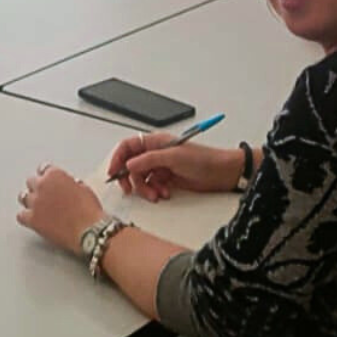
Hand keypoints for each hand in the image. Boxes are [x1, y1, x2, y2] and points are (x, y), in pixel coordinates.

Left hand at [16, 164, 103, 253]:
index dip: (47, 175)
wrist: (89, 230)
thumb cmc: (89, 211)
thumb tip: (68, 186)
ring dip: (29, 200)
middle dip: (37, 187)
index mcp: (55, 175)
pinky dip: (25, 217)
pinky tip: (30, 219)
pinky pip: (20, 216)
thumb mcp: (84, 189)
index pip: (44, 168)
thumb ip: (70, 184)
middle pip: (31, 181)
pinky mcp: (32, 220)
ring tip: (35, 205)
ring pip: (23, 197)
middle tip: (43, 193)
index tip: (48, 179)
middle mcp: (42, 186)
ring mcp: (35, 203)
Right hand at [108, 134, 242, 201]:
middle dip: (131, 179)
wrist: (223, 173)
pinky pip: (152, 186)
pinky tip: (165, 193)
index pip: (128, 147)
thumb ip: (149, 159)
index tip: (114, 173)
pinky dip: (155, 192)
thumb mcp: (174, 157)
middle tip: (131, 190)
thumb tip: (129, 163)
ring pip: (141, 178)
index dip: (118, 158)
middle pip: (132, 165)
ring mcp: (162, 167)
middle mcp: (156, 153)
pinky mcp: (168, 180)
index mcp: (155, 142)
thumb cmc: (204, 159)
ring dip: (145, 188)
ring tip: (156, 194)